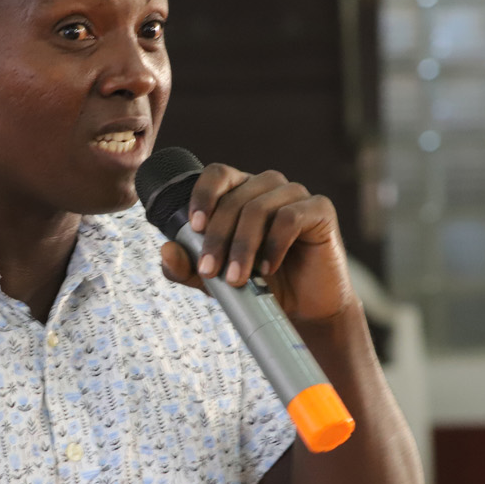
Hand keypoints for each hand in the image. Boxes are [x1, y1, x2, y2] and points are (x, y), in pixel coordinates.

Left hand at [158, 164, 355, 321]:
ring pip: (258, 208)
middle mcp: (266, 186)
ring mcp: (294, 194)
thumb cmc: (259, 286)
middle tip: (210, 272)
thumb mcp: (215, 281)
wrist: (304, 309)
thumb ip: (188, 267)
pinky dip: (274, 245)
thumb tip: (165, 251)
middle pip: (234, 198)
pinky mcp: (319, 209)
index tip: (193, 226)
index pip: (217, 174)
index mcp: (239, 192)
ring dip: (242, 246)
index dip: (203, 195)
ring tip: (237, 278)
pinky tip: (267, 269)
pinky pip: (290, 217)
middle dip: (217, 238)